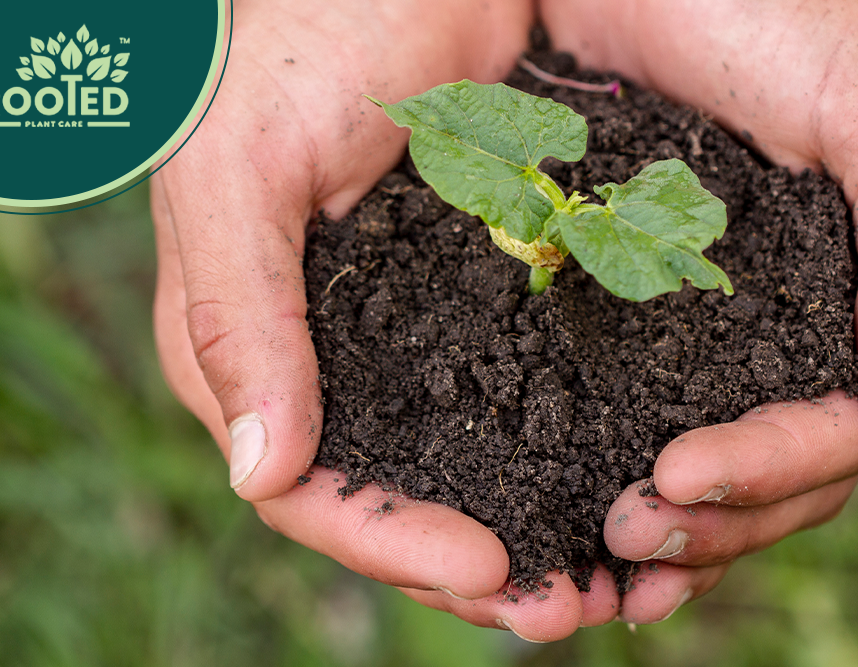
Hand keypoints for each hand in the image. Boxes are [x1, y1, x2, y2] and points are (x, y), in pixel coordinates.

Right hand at [151, 0, 617, 641]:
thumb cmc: (293, 41)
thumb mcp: (243, 168)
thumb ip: (239, 315)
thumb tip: (260, 474)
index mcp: (251, 350)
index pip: (311, 492)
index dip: (396, 547)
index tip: (493, 572)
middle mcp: (325, 364)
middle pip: (394, 504)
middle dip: (476, 568)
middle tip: (571, 607)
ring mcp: (403, 339)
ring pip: (460, 468)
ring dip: (530, 529)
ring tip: (609, 577)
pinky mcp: (471, 303)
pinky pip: (512, 400)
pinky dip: (559, 455)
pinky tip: (619, 483)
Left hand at [541, 0, 857, 622]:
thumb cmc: (780, 7)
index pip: (843, 431)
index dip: (770, 471)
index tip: (675, 476)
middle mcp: (788, 328)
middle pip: (776, 475)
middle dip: (710, 523)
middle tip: (624, 537)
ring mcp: (705, 326)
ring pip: (707, 464)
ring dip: (665, 529)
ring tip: (598, 556)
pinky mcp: (626, 304)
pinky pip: (625, 411)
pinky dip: (605, 470)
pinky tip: (566, 508)